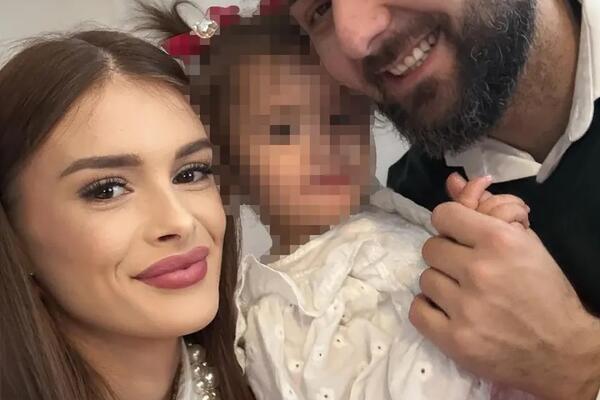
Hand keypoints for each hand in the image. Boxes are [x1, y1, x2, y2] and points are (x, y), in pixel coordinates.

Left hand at [410, 173, 599, 399]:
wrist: (563, 351)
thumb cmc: (546, 291)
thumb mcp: (525, 243)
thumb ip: (487, 209)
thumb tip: (453, 181)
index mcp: (499, 241)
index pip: (444, 215)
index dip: (451, 224)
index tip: (460, 236)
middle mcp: (478, 270)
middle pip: (430, 248)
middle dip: (447, 256)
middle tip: (466, 269)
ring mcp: (465, 307)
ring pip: (425, 279)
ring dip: (441, 284)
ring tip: (464, 294)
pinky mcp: (455, 339)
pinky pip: (417, 310)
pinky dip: (429, 309)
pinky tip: (448, 310)